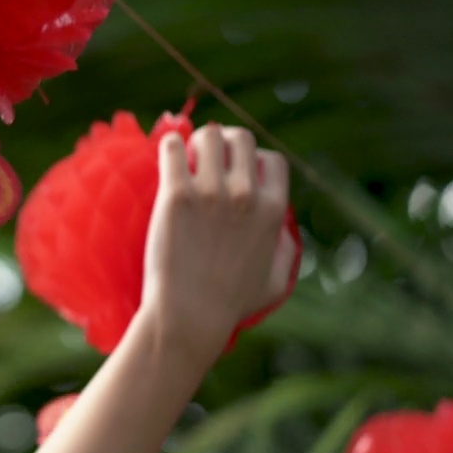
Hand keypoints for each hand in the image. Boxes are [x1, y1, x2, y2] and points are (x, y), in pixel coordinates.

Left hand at [139, 124, 292, 358]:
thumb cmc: (229, 305)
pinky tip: (167, 160)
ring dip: (194, 143)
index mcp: (273, 210)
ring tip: (184, 161)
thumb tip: (283, 231)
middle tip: (203, 159)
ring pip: (207, 136)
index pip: (271, 159)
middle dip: (222, 142)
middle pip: (240, 138)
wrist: (188, 316)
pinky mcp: (176, 196)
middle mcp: (245, 195)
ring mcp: (211, 193)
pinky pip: (172, 148)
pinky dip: (169, 147)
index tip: (233, 172)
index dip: (252, 161)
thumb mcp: (275, 283)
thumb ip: (286, 251)